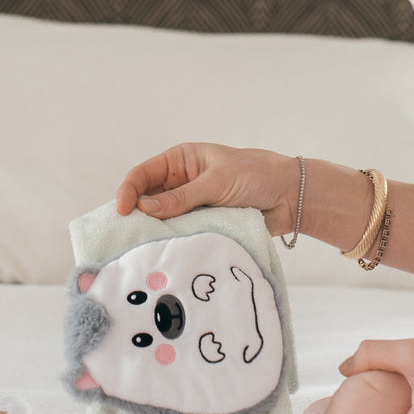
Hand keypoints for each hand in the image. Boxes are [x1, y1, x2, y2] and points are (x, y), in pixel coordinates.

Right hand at [115, 143, 298, 234]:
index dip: (128, 191)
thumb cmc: (256, 176)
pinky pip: (180, 235)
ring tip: (143, 246)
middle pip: (146, 200)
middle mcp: (180, 183)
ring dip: (154, 231)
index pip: (143, 175)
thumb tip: (144, 209)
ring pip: (161, 221)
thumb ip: (181, 198)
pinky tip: (166, 251)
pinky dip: (173, 242)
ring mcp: (190, 206)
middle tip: (126, 235)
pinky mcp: (202, 225)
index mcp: (180, 161)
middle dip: (136, 215)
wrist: (290, 197)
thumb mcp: (216, 182)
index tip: (122, 211)